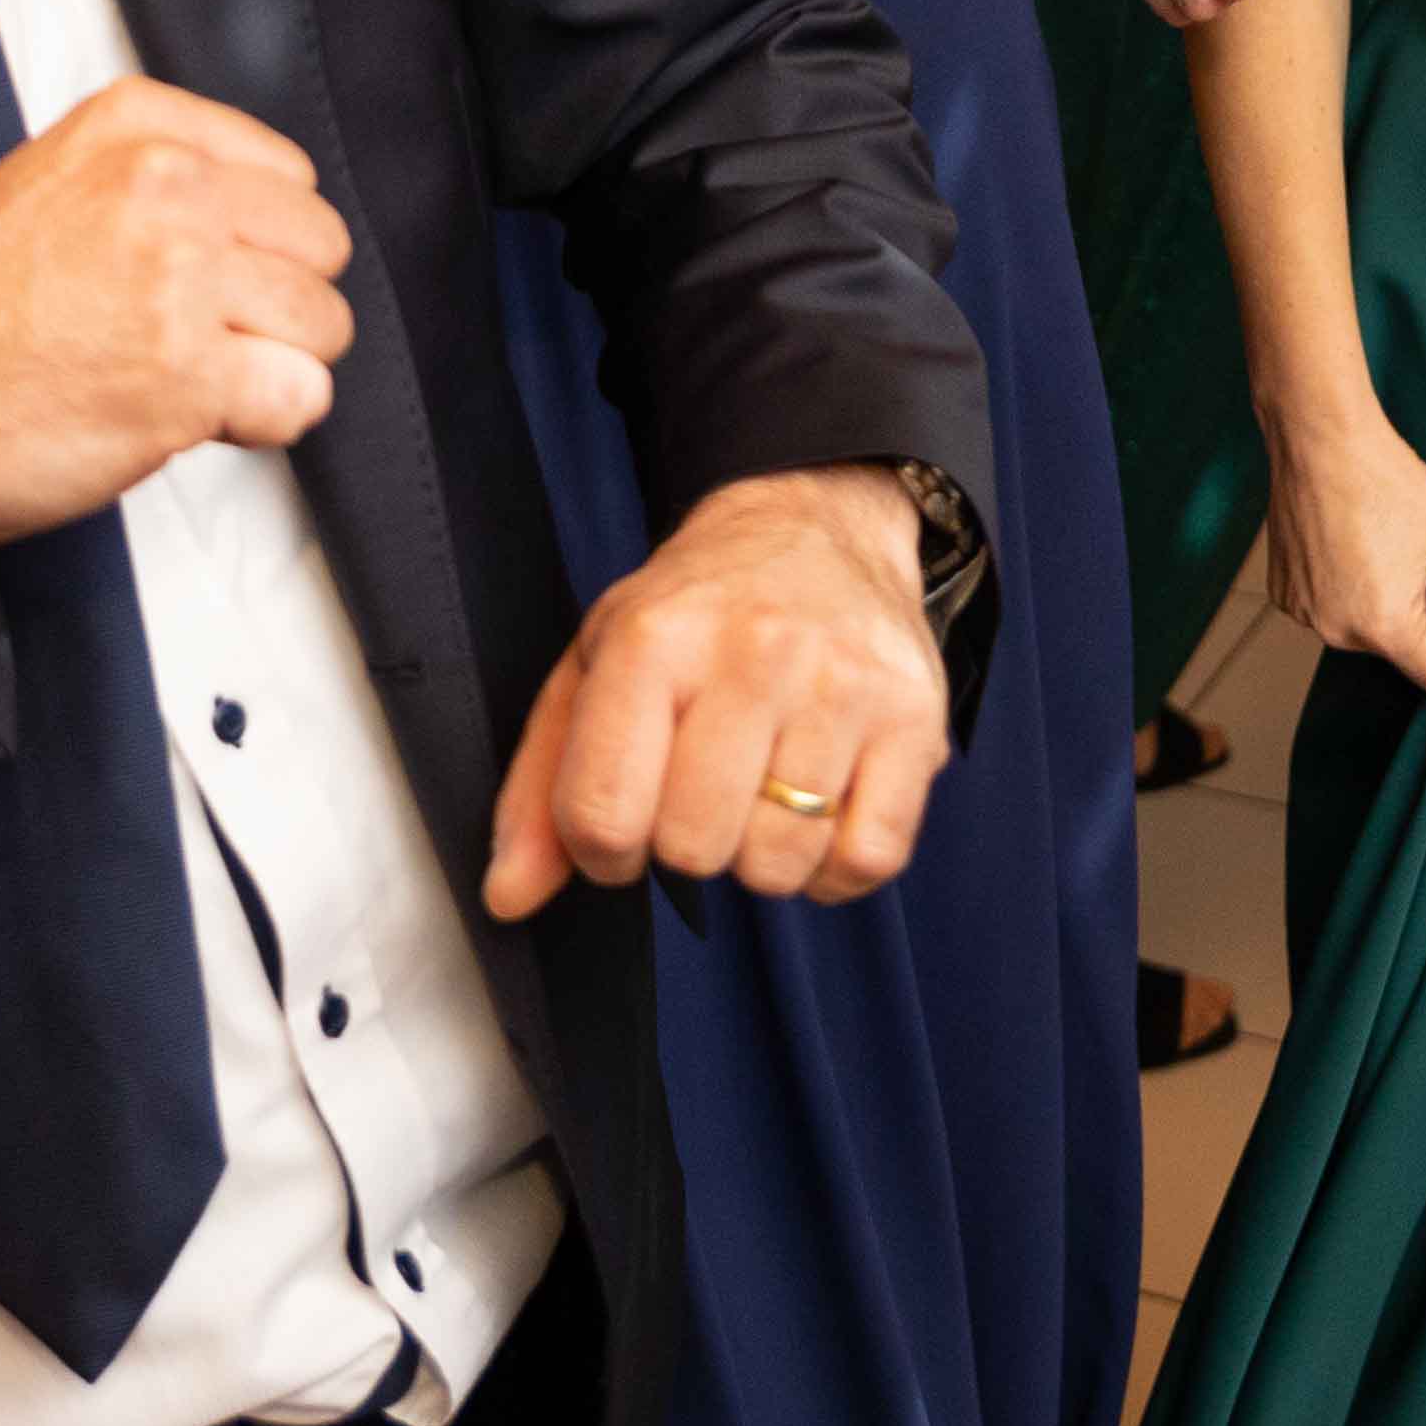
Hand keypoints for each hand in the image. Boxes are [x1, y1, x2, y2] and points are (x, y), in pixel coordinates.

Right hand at [0, 80, 356, 545]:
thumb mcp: (53, 185)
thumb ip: (156, 182)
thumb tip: (259, 230)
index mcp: (135, 127)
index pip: (289, 176)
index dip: (259, 245)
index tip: (206, 280)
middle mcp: (164, 186)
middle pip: (320, 248)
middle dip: (279, 307)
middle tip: (204, 341)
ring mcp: (180, 279)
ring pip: (323, 324)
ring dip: (274, 368)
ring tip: (190, 381)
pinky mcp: (187, 375)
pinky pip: (301, 397)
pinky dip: (263, 425)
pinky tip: (195, 422)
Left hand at [486, 465, 949, 918]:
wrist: (814, 529)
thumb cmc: (694, 614)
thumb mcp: (595, 667)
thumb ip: (540, 787)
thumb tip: (510, 896)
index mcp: (654, 638)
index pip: (603, 814)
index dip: (602, 849)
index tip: (624, 820)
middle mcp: (754, 652)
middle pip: (694, 847)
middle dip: (686, 844)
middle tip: (701, 791)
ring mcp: (844, 685)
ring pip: (780, 864)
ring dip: (761, 857)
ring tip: (762, 791)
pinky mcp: (916, 720)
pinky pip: (865, 862)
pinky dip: (834, 870)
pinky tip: (820, 815)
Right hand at [1262, 395, 1425, 699]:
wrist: (1319, 436)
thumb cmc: (1389, 481)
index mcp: (1386, 628)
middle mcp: (1337, 634)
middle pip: (1403, 654)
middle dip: (1418, 614)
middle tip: (1410, 553)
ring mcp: (1303, 615)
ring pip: (1366, 632)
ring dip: (1381, 599)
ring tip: (1375, 541)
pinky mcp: (1282, 595)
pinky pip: (1332, 610)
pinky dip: (1345, 587)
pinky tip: (1344, 542)